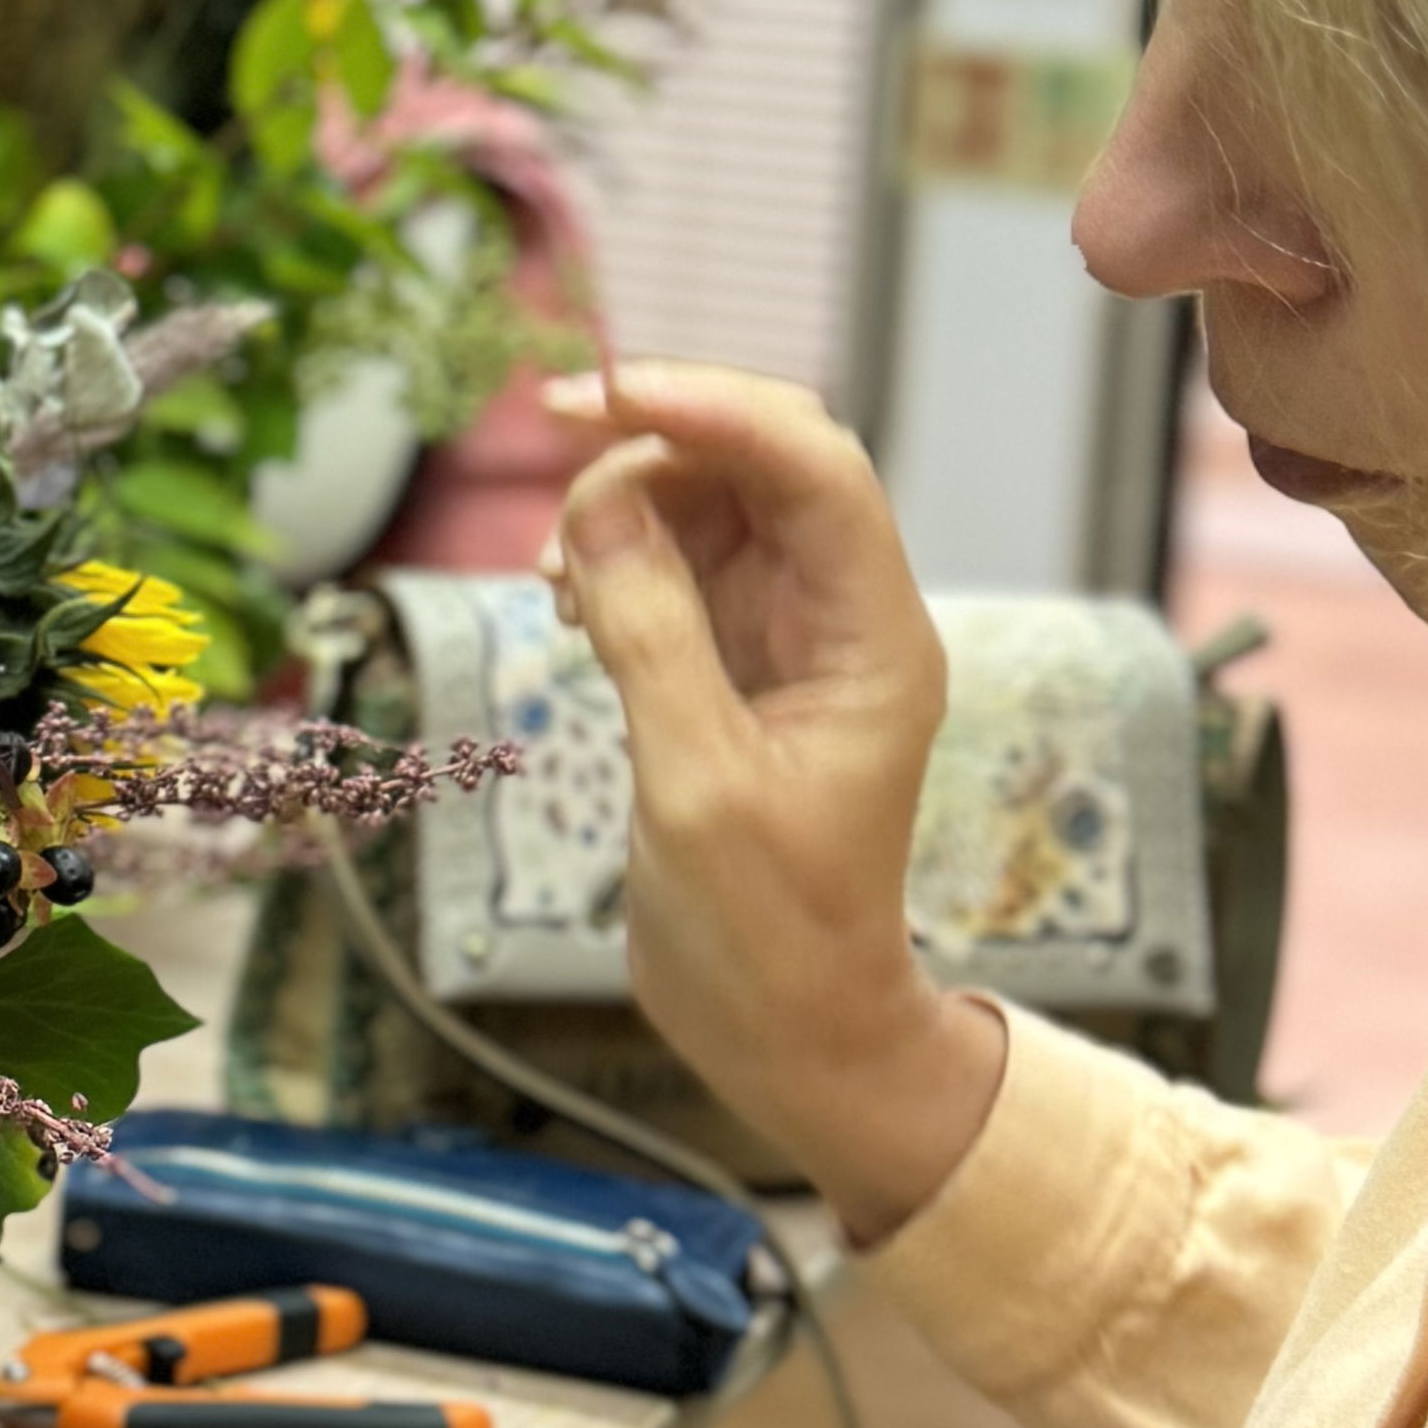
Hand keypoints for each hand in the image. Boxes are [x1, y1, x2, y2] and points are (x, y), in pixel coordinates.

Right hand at [543, 362, 1002, 1240]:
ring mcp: (787, 635)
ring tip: (557, 575)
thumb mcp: (697, 783)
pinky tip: (567, 600)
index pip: (815, 467)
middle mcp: (841, 617)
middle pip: (761, 461)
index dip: (715, 408)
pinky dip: (612, 557)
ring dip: (623, 503)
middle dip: (658, 436)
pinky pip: (673, 563)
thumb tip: (601, 507)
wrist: (787, 1033)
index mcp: (874, 639)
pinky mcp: (731, 663)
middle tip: (553, 444)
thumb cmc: (766, 932)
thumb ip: (653, 635)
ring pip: (708, 502)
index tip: (605, 394)